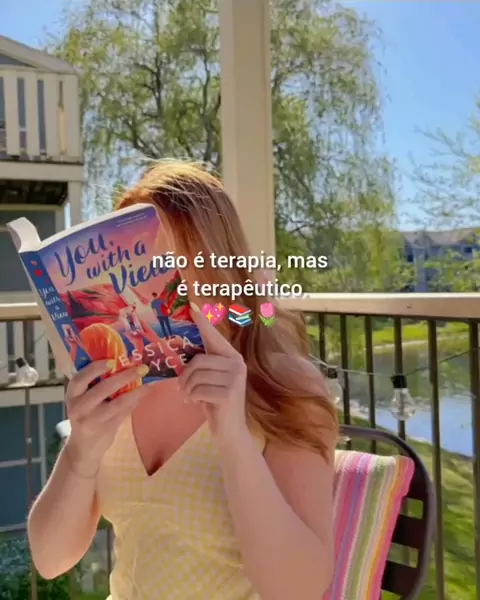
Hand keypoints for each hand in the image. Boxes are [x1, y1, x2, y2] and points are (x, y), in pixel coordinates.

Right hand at [64, 360, 149, 476]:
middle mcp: (80, 407)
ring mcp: (93, 419)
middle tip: (141, 368)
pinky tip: (143, 394)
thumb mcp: (82, 399)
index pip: (80, 379)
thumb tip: (122, 363)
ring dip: (136, 391)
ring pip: (118, 402)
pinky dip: (135, 402)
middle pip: (104, 388)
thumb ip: (95, 384)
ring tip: (148, 384)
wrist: (82, 447)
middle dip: (125, 376)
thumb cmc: (85, 415)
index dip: (95, 368)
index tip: (112, 361)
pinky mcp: (106, 428)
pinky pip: (124, 412)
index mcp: (72, 395)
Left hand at [179, 303, 249, 443]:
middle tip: (182, 388)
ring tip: (190, 396)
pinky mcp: (229, 393)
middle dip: (185, 376)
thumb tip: (182, 351)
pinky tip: (197, 403)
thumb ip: (202, 365)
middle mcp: (237, 364)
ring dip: (187, 389)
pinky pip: (198, 389)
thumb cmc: (215, 402)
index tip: (193, 307)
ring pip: (196, 376)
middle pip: (198, 360)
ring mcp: (235, 379)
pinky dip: (192, 398)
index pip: (214, 337)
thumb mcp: (209, 380)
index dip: (203, 323)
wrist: (230, 431)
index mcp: (232, 357)